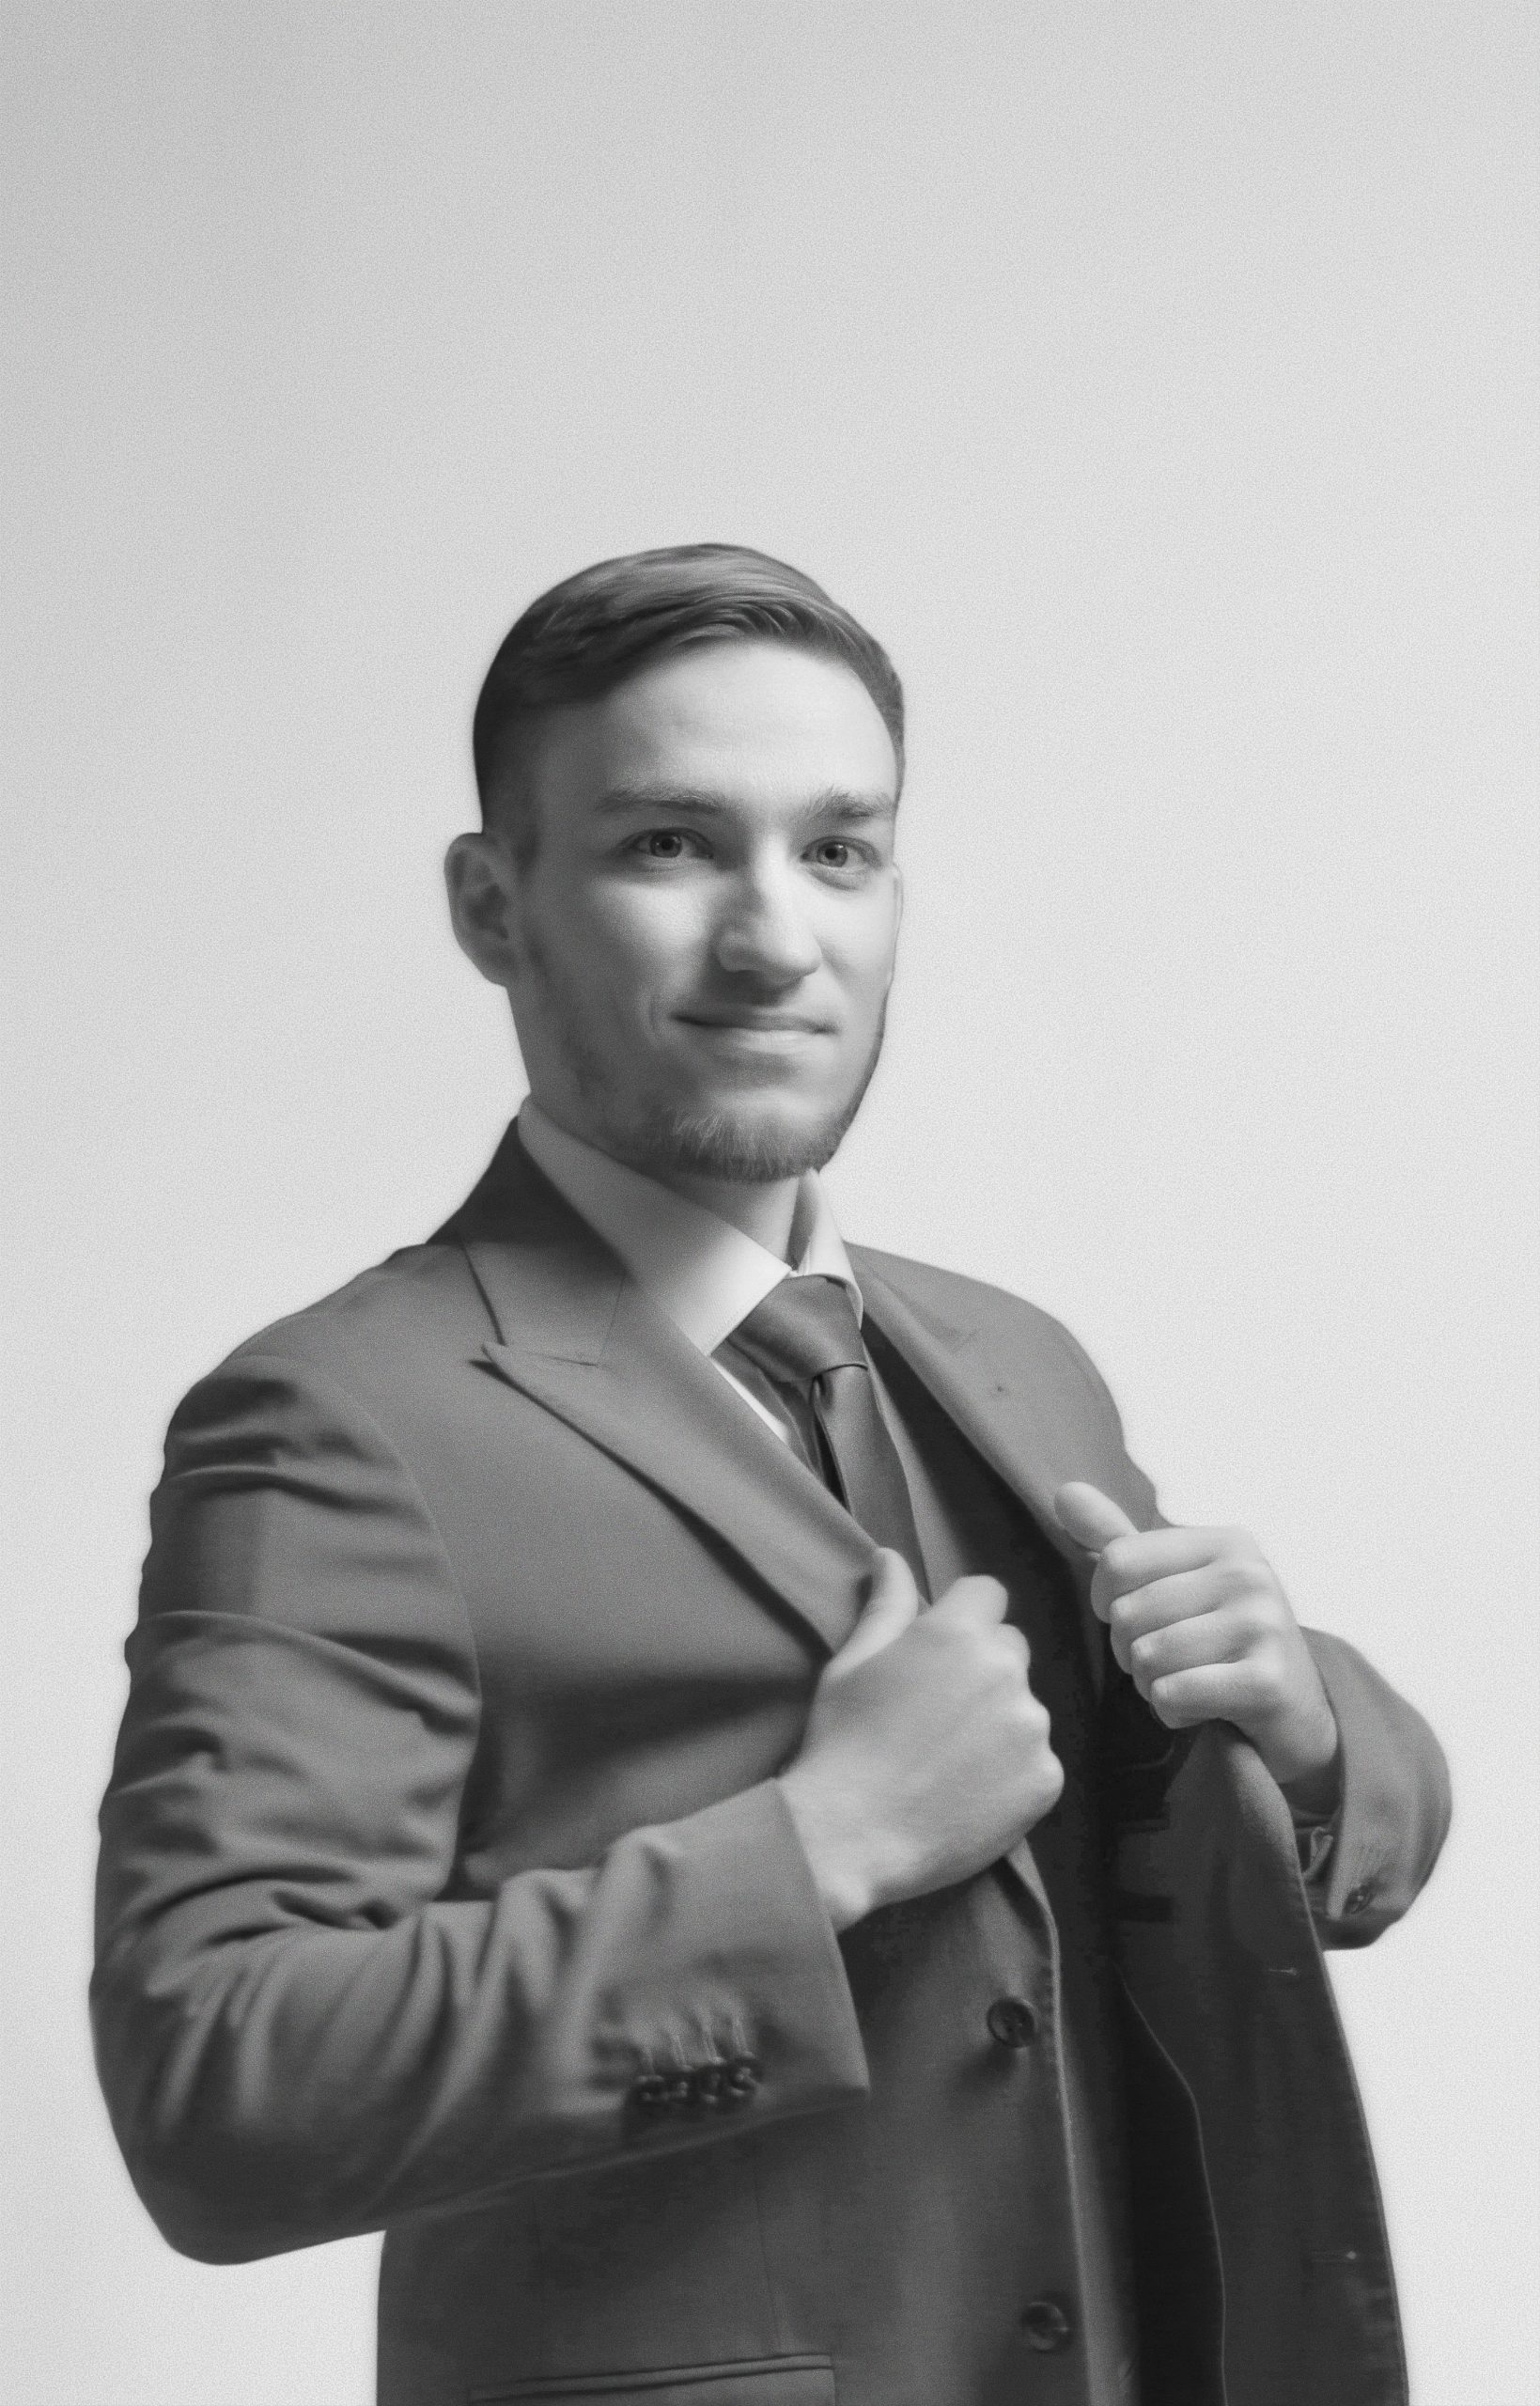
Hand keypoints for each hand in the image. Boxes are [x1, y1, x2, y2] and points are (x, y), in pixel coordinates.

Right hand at [779, 1550, 1063, 1930]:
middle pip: (1010, 1649)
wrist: (850, 1835)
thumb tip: (891, 1557)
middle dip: (982, 1668)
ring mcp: (1032, 1728)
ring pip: (1025, 1707)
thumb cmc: (842, 1741)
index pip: (987, 1594)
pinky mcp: (1047, 1780)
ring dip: (999, 1721)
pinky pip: (1037, 1760)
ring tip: (951, 1761)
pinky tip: (970, 1792)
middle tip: (937, 1713)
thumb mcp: (853, 1663)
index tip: (937, 1655)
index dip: (962, 1619)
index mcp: (958, 1633)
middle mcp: (1006, 1671)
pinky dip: (1013, 1772)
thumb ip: (887, 1606)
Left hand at [1053, 1483, 1339, 1800]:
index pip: (1118, 1560)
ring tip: (1189, 1684)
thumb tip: (1064, 1493)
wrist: (1295, 1716)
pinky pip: (1171, 1695)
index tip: (1139, 1621)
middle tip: (1172, 1664)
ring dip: (1152, 1686)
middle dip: (1132, 1653)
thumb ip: (1119, 1541)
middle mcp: (1249, 1574)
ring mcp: (1264, 1625)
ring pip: (1147, 1659)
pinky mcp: (1267, 1682)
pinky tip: (1205, 1709)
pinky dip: (1173, 1713)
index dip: (1108, 1603)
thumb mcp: (1174, 1584)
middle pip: (1128, 1614)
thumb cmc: (1221, 1645)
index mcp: (1226, 1541)